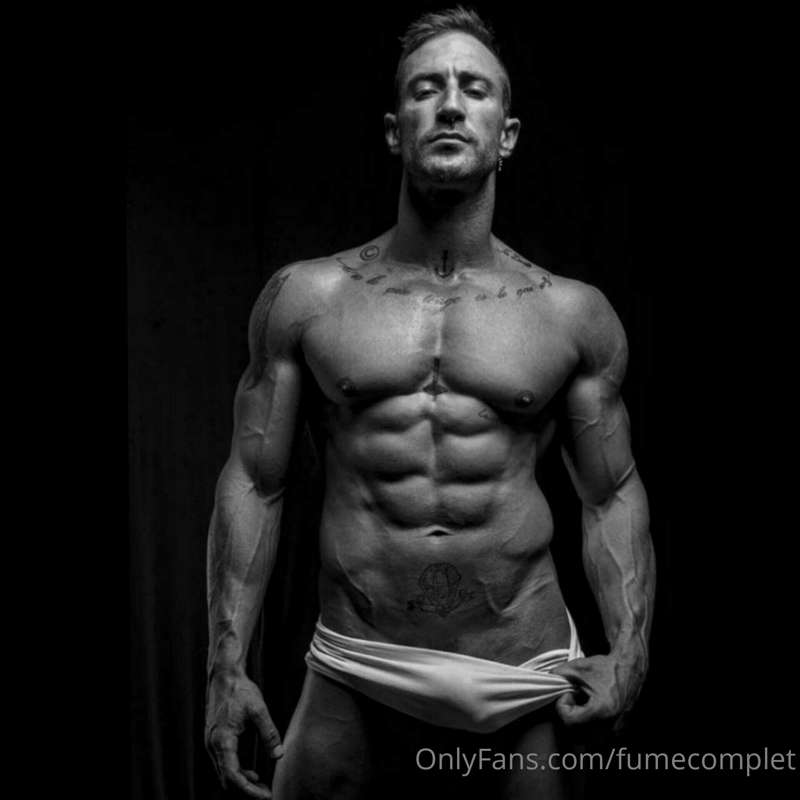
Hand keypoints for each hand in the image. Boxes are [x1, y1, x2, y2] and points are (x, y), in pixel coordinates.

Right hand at [205, 671, 283, 797]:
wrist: (224, 676)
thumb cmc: (240, 690)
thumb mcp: (258, 710)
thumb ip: (269, 733)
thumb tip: (279, 755)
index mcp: (222, 740)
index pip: (232, 776)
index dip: (249, 790)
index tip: (266, 795)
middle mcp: (213, 745)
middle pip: (226, 780)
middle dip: (247, 791)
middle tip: (268, 793)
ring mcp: (211, 744)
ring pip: (224, 774)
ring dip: (242, 783)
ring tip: (263, 786)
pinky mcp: (214, 740)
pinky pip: (224, 764)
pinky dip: (237, 773)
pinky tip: (252, 773)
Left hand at [551, 653, 644, 735]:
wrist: (630, 669)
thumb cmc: (605, 667)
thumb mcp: (578, 667)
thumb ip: (559, 674)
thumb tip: (546, 681)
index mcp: (602, 710)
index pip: (569, 722)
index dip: (563, 706)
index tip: (569, 693)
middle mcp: (611, 726)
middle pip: (576, 733)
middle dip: (570, 716)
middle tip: (575, 699)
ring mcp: (618, 732)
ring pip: (587, 739)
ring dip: (579, 724)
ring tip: (584, 705)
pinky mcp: (621, 733)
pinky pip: (598, 739)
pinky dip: (590, 728)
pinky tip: (593, 711)